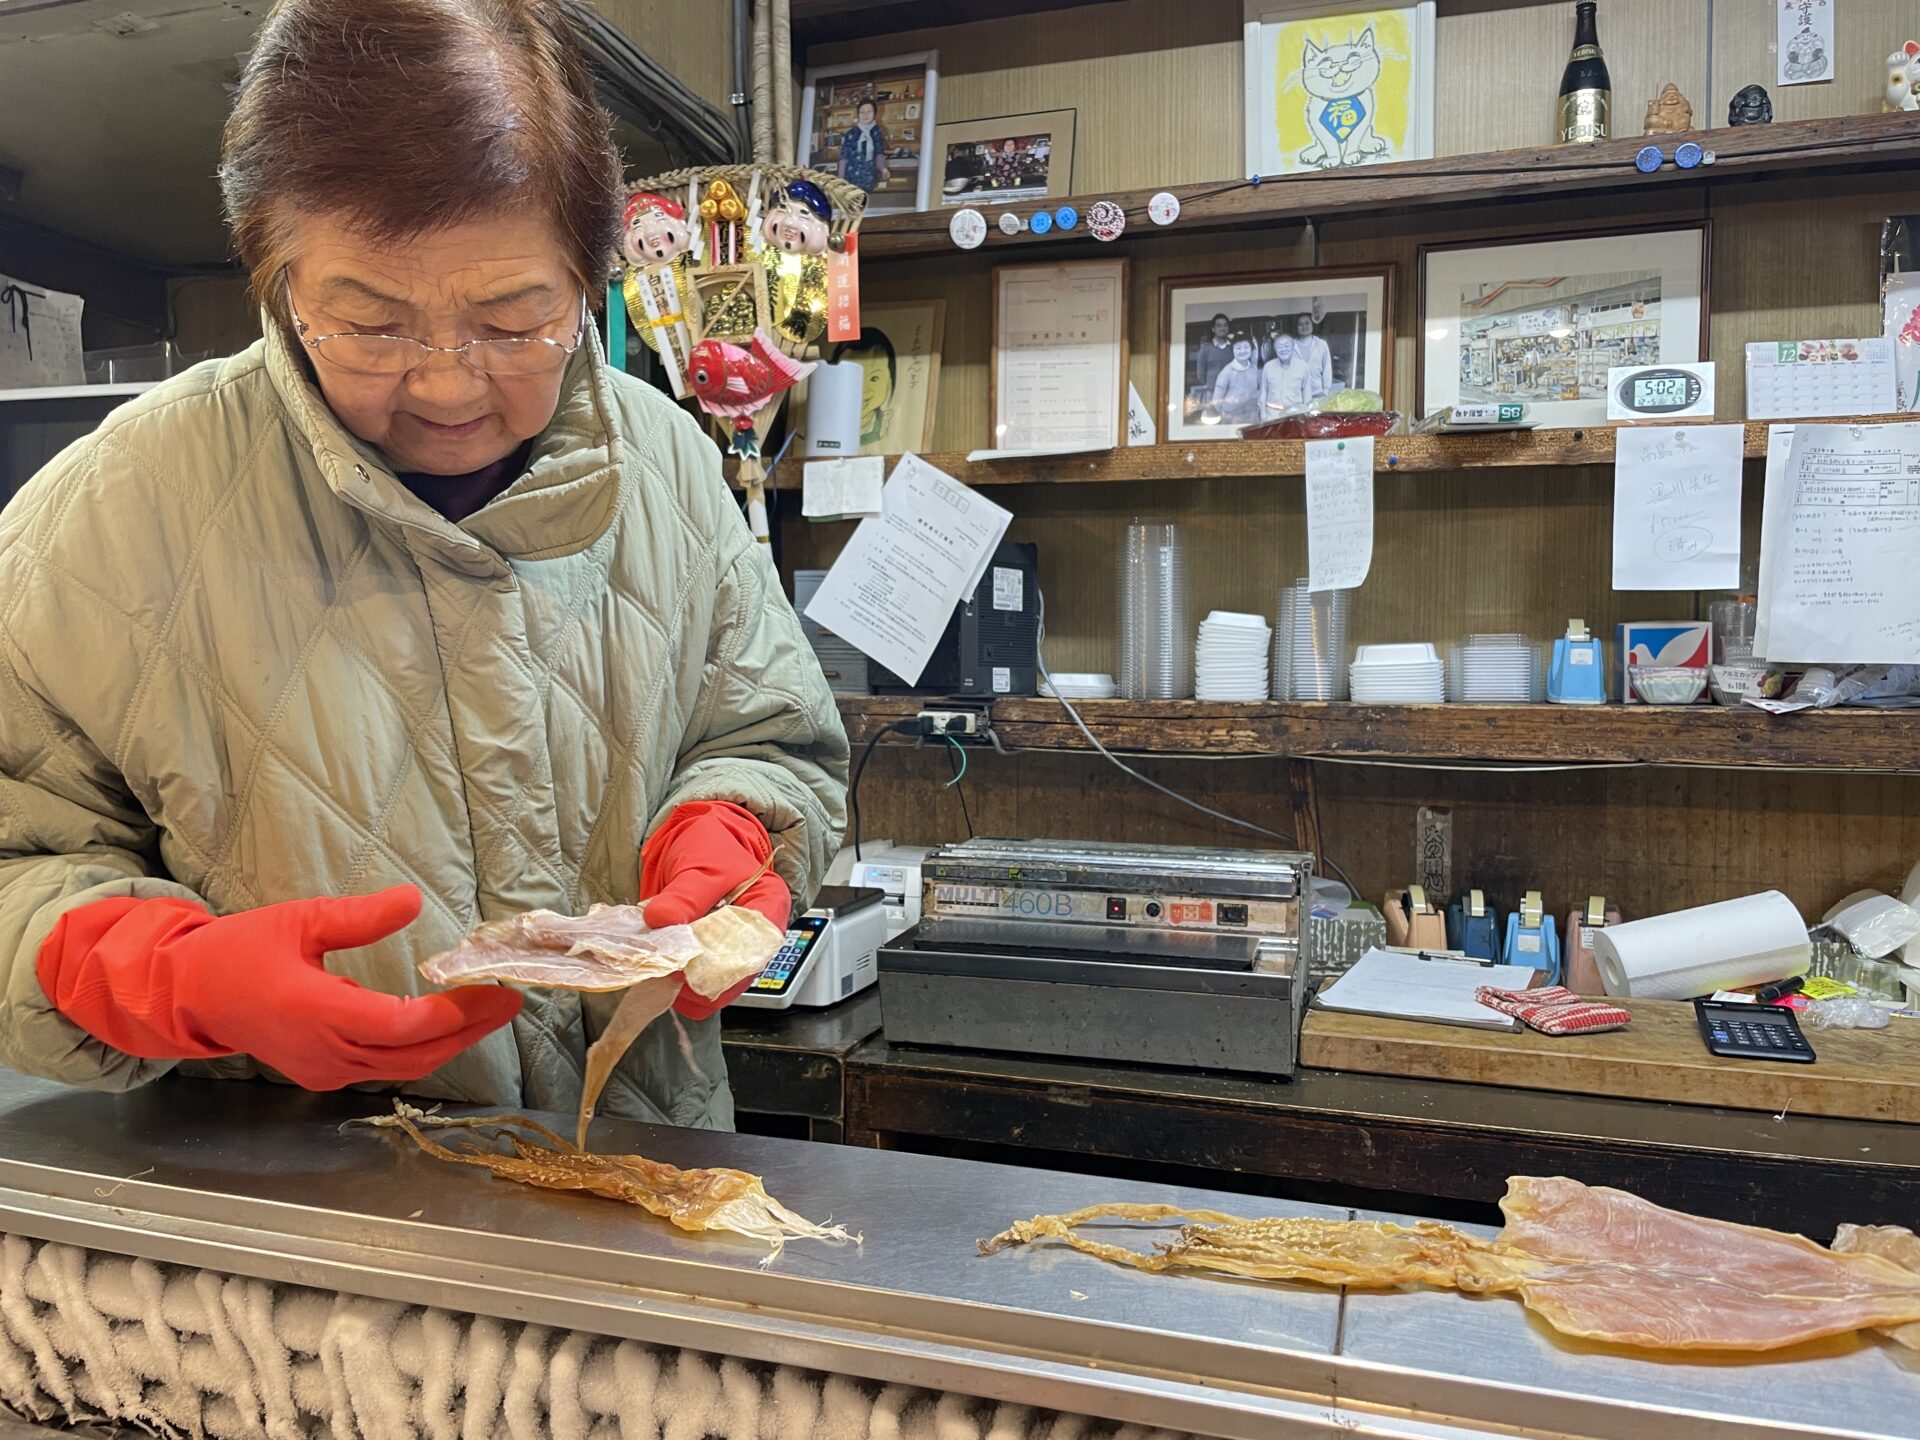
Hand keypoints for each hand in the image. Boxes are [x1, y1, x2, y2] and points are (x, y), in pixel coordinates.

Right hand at [36, 886, 521, 1089]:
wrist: (189, 995)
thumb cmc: (240, 950)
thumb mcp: (299, 920)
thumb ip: (359, 917)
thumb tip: (414, 900)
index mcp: (317, 1013)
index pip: (401, 1025)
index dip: (453, 1013)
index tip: (494, 991)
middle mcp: (325, 1052)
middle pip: (414, 1054)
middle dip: (468, 1030)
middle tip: (510, 1002)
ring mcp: (323, 1070)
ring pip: (402, 1067)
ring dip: (449, 1043)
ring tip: (488, 1012)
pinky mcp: (321, 1075)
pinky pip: (383, 1069)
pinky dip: (419, 1050)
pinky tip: (444, 1027)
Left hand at [640, 801, 790, 1019]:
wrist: (698, 846)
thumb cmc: (712, 850)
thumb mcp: (701, 866)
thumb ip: (685, 895)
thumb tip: (661, 921)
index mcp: (769, 911)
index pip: (753, 953)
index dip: (717, 961)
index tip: (682, 954)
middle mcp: (756, 944)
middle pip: (731, 982)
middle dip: (692, 975)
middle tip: (662, 956)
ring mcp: (732, 959)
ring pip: (710, 994)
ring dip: (678, 984)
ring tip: (657, 955)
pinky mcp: (709, 967)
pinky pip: (692, 993)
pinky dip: (671, 984)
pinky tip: (658, 960)